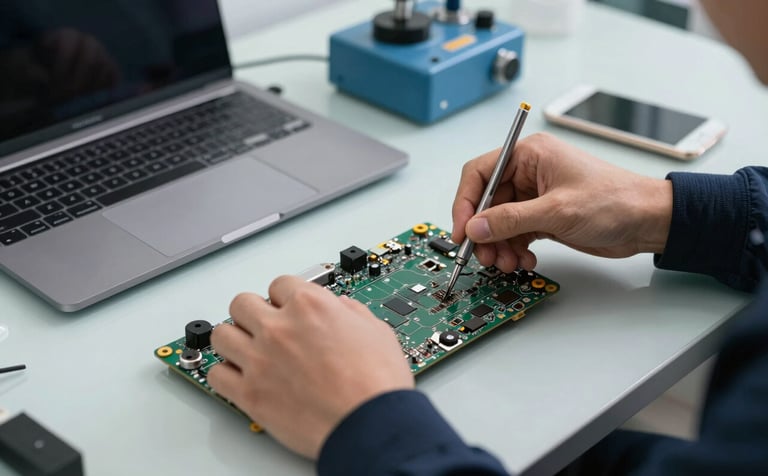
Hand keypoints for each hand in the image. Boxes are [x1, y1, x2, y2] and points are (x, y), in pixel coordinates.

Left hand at [207, 276, 413, 458]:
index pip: (279, 284)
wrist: (370, 426)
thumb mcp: (376, 330)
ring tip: (247, 349)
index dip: (285, 297)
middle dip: (254, 313)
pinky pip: (216, 375)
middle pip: (241, 303)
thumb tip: (341, 308)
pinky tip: (240, 377)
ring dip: (234, 340)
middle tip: (264, 326)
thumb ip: (351, 312)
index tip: (286, 307)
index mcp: (310, 306)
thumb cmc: (377, 384)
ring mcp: (260, 360)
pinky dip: (225, 375)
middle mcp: (279, 328)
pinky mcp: (249, 394)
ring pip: (221, 335)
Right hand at [451, 132, 672, 271]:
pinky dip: (514, 250)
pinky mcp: (543, 217)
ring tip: (508, 262)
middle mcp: (528, 173)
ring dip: (499, 246)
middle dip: (484, 232)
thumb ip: (511, 220)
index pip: (480, 173)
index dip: (465, 203)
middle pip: (486, 203)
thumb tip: (476, 228)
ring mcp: (535, 196)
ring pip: (498, 223)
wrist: (648, 221)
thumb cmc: (616, 201)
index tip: (462, 231)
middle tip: (485, 255)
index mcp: (529, 155)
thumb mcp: (557, 210)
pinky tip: (525, 260)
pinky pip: (515, 234)